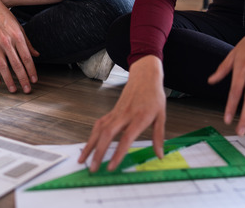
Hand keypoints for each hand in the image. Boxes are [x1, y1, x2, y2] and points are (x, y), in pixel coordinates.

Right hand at [0, 0, 38, 93]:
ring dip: (9, 80)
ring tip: (14, 89)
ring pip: (3, 67)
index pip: (27, 58)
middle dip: (23, 79)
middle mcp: (7, 42)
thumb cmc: (5, 17)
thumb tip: (37, 55)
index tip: (34, 80)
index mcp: (17, 37)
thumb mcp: (19, 28)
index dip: (31, 70)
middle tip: (27, 90)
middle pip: (16, 65)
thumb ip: (28, 43)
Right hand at [78, 56, 165, 171]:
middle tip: (92, 168)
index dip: (117, 153)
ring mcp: (116, 113)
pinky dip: (92, 135)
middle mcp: (125, 115)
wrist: (145, 77)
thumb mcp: (161, 115)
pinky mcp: (111, 111)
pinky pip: (99, 124)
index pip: (126, 138)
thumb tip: (159, 155)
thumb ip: (159, 136)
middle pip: (107, 135)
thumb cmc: (154, 96)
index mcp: (139, 118)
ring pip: (99, 129)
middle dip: (98, 153)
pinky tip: (88, 145)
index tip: (111, 167)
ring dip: (89, 145)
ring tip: (82, 159)